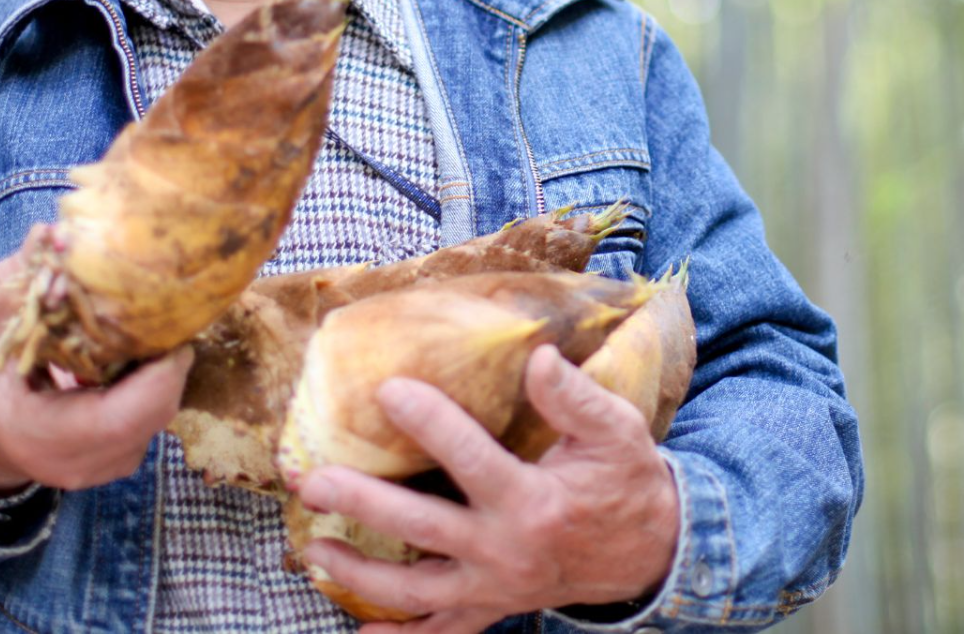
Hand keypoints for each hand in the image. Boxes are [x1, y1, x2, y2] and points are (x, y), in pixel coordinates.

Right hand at [0, 225, 193, 497]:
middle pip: (153, 413)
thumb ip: (18, 280)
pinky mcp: (118, 459)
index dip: (158, 372)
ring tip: (148, 328)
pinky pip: (153, 418)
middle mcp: (74, 464)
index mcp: (34, 435)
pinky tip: (135, 355)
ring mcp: (100, 469)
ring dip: (162, 370)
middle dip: (166, 359)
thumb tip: (54, 232)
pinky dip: (153, 384)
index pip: (120, 417)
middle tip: (164, 311)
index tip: (167, 322)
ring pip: (160, 415)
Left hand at [298, 344, 679, 633]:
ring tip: (313, 548)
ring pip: (415, 590)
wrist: (650, 553)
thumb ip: (575, 398)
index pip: (470, 457)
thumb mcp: (617, 432)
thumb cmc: (626, 482)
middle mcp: (506, 551)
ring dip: (360, 573)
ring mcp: (495, 587)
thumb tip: (538, 358)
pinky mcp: (494, 607)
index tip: (388, 389)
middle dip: (362, 504)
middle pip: (420, 528)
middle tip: (313, 480)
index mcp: (535, 502)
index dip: (429, 421)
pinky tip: (362, 633)